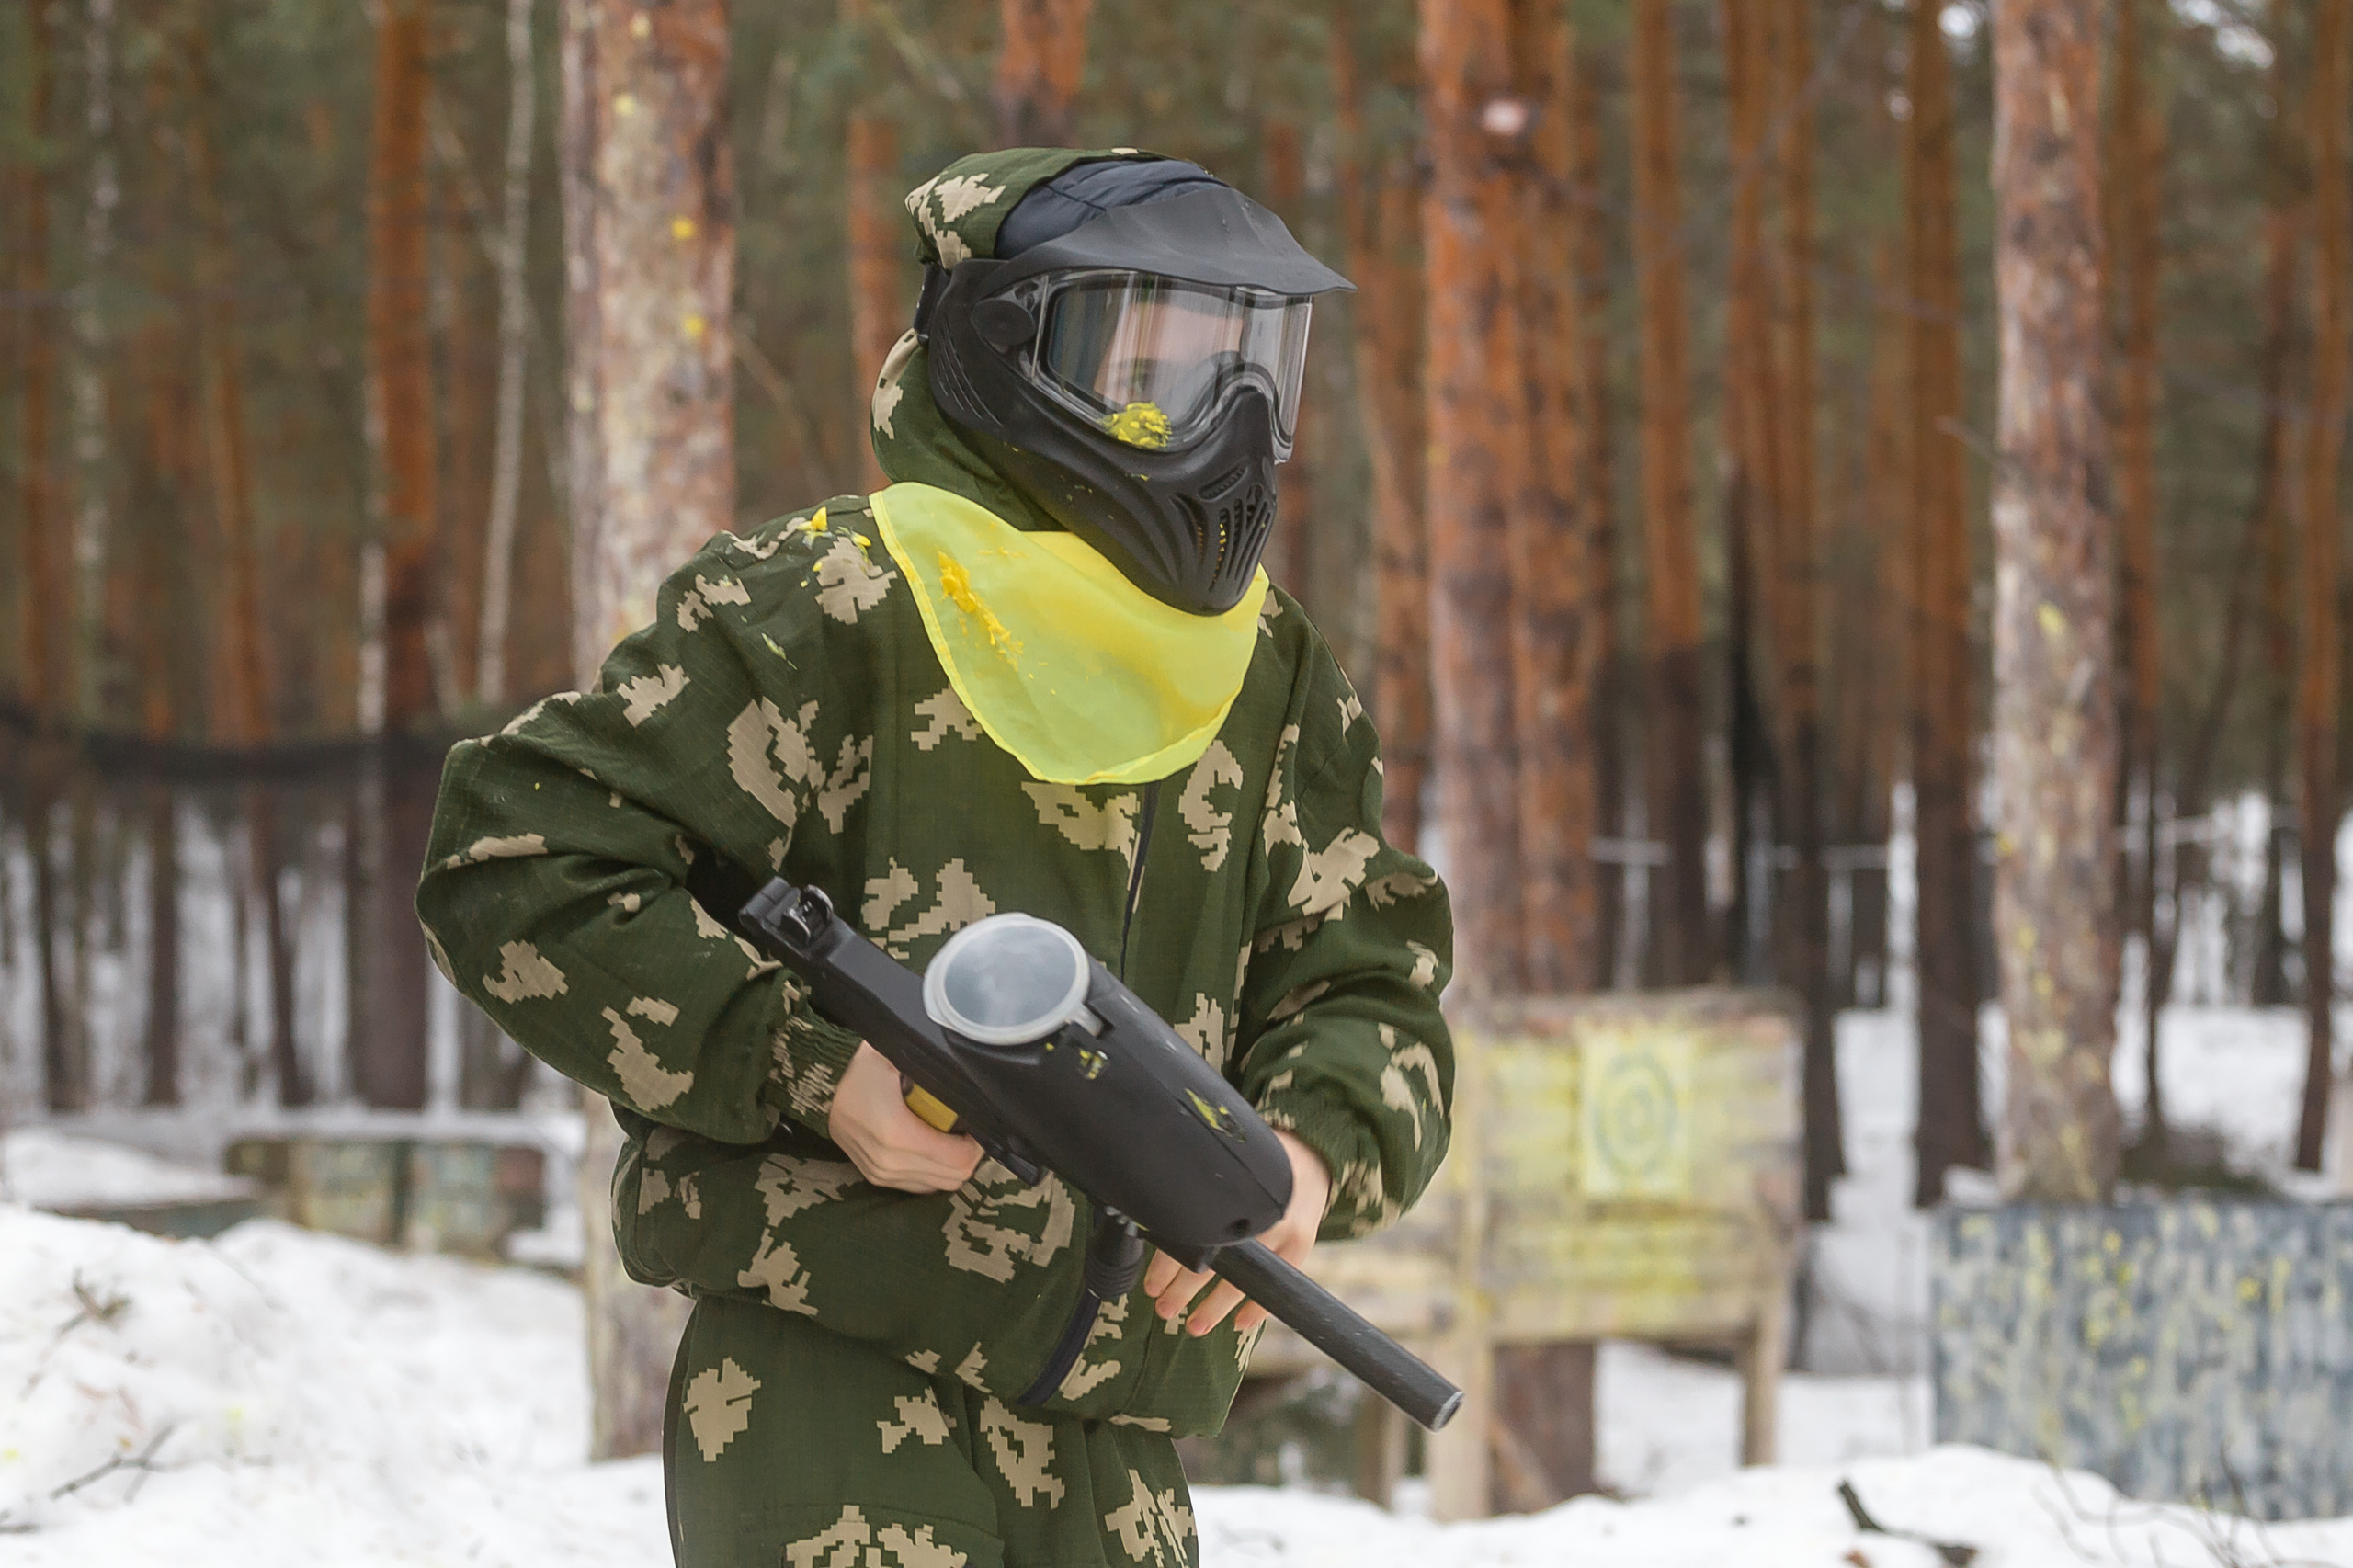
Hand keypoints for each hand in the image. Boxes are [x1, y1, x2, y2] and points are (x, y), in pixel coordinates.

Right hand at [827, 1042, 983, 1191]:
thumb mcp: (901, 1059)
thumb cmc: (870, 1065)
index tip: (978, 1125)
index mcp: (895, 1132)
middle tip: (968, 1131)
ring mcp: (878, 1174)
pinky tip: (933, 1148)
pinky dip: (933, 1172)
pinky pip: (919, 1187)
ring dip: (951, 1165)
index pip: (957, 1159)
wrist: (829, 1084)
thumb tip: (973, 1087)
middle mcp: (886, 1161)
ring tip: (951, 1137)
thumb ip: (937, 1076)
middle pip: (951, 1177)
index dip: (976, 1144)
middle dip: (968, 1155)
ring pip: (938, 1186)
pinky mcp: (875, 1179)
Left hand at [1143, 1130, 1329, 1336]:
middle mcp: (1257, 1211)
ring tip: (1194, 1324)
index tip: (1152, 1284)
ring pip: (1244, 1280)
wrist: (1308, 1159)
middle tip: (1164, 1307)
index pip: (1191, 1234)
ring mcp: (1283, 1230)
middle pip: (1215, 1261)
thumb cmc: (1256, 1168)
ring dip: (1215, 1307)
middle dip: (1184, 1290)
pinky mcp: (1300, 1245)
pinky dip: (1257, 1309)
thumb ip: (1198, 1197)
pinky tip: (1239, 1324)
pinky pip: (1276, 1285)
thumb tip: (1153, 1227)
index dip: (1168, 1263)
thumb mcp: (1224, 1172)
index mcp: (1230, 1190)